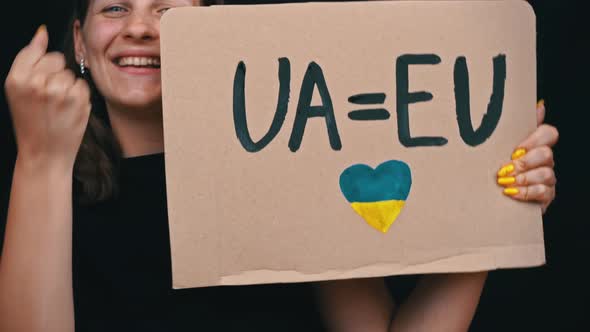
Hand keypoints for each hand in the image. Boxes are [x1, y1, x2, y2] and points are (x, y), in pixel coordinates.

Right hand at [4, 25, 90, 171]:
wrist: (45, 153)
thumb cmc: (31, 122)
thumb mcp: (18, 90)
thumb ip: (29, 59)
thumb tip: (42, 32)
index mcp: (17, 78)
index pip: (35, 50)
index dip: (40, 63)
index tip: (40, 76)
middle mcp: (37, 82)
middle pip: (57, 59)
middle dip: (55, 73)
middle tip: (48, 97)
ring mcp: (60, 91)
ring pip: (71, 73)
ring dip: (68, 86)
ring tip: (58, 105)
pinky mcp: (79, 100)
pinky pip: (83, 85)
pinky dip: (79, 95)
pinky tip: (69, 109)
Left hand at [496, 100, 558, 213]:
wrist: (492, 198)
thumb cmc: (496, 169)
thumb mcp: (500, 147)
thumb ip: (515, 128)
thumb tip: (538, 104)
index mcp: (535, 145)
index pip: (548, 133)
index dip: (534, 139)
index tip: (515, 149)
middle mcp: (545, 161)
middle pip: (546, 154)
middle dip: (524, 162)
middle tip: (505, 169)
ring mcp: (547, 179)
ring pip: (546, 174)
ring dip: (523, 178)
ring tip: (504, 182)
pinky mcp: (545, 196)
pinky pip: (543, 192)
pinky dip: (525, 192)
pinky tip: (510, 192)